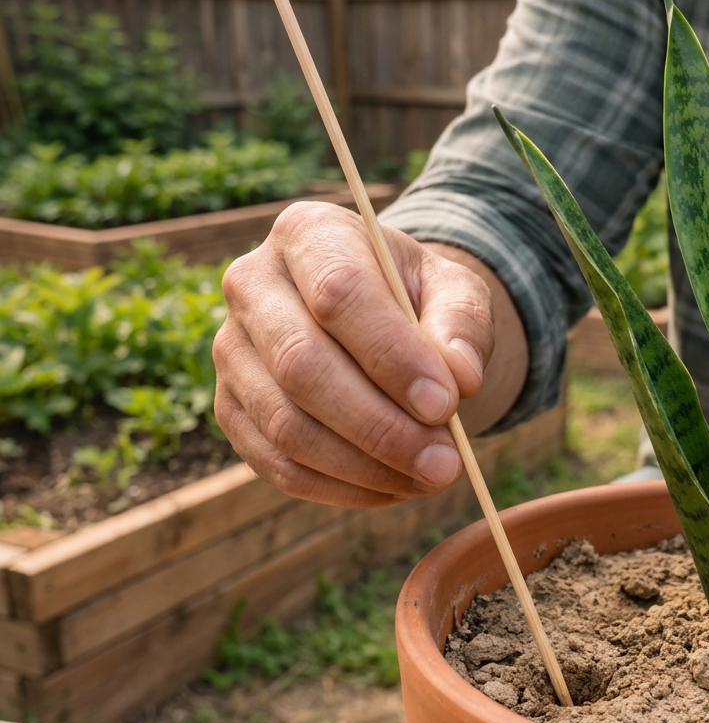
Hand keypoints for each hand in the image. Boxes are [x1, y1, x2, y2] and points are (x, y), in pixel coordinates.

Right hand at [213, 201, 526, 507]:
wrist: (374, 318)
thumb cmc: (414, 300)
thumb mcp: (454, 291)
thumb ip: (462, 325)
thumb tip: (459, 379)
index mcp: (308, 234)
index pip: (338, 294)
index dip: (392, 357)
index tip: (446, 405)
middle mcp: (251, 285)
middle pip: (302, 366)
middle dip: (380, 426)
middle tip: (446, 464)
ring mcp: (231, 351)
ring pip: (286, 425)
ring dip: (365, 466)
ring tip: (430, 478)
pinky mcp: (231, 408)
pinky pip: (278, 464)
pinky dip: (341, 488)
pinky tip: (393, 487)